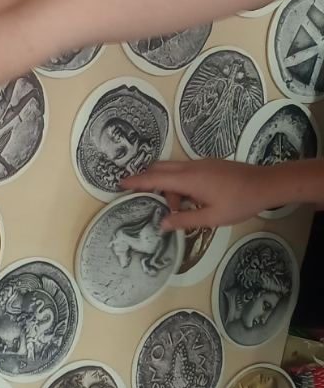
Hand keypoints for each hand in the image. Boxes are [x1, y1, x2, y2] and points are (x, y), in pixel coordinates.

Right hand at [120, 159, 276, 229]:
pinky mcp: (209, 165)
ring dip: (168, 186)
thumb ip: (184, 220)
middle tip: (143, 196)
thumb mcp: (212, 218)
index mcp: (188, 179)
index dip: (136, 181)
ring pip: (173, 170)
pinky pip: (185, 170)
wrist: (267, 184)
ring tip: (179, 209)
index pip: (154, 178)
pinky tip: (191, 199)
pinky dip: (179, 183)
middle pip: (160, 168)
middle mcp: (191, 167)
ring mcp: (201, 164)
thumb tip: (162, 224)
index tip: (120, 183)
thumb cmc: (239, 202)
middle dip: (148, 180)